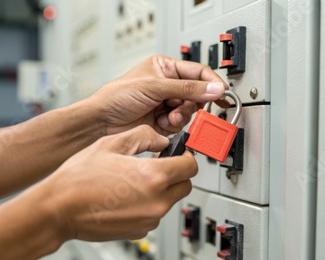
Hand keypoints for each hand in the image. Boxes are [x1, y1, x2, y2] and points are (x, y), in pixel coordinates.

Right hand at [37, 125, 196, 241]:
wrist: (59, 209)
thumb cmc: (79, 178)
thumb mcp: (111, 143)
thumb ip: (143, 136)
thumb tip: (161, 138)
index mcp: (153, 177)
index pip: (190, 167)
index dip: (186, 157)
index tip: (180, 154)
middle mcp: (156, 202)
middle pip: (185, 186)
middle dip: (176, 174)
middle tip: (159, 165)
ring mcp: (148, 219)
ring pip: (170, 201)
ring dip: (161, 190)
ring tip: (135, 180)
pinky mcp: (139, 231)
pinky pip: (154, 214)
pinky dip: (148, 205)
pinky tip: (127, 196)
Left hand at [86, 55, 227, 135]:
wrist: (102, 122)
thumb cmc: (117, 97)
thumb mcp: (155, 87)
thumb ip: (187, 88)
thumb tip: (214, 88)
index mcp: (165, 68)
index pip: (198, 72)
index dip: (211, 83)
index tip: (221, 93)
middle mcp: (168, 86)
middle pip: (197, 94)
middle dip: (193, 103)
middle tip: (188, 107)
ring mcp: (166, 105)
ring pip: (190, 111)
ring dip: (182, 115)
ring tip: (169, 116)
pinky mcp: (163, 122)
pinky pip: (181, 124)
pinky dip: (175, 125)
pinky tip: (163, 123)